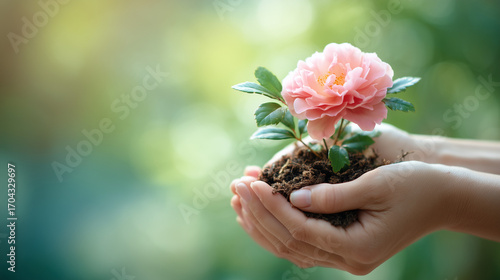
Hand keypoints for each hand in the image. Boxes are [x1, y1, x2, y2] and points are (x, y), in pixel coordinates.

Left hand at [231, 162, 455, 274]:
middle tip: (237, 185)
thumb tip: (292, 196)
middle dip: (259, 212)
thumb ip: (332, 195)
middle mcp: (348, 260)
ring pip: (292, 247)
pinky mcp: (344, 248)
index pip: (300, 229)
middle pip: (290, 241)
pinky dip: (279, 228)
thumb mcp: (376, 185)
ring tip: (238, 199)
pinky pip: (303, 243)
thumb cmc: (416, 185)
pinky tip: (261, 212)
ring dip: (262, 222)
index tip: (251, 182)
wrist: (443, 198)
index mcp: (357, 248)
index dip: (272, 206)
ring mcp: (346, 258)